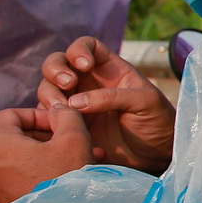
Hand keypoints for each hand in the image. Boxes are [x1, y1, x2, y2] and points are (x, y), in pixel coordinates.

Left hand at [0, 107, 94, 202]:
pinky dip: (32, 171)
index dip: (36, 114)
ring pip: (13, 158)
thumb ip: (65, 114)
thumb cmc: (66, 180)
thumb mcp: (74, 138)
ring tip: (70, 161)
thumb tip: (56, 108)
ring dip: (41, 154)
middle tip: (70, 142)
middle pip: (11, 137)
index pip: (9, 115)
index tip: (59, 124)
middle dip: (43, 136)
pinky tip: (59, 177)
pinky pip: (11, 176)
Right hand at [36, 37, 174, 173]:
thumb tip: (75, 102)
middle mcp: (87, 82)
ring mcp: (74, 103)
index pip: (86, 46)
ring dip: (49, 94)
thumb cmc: (156, 121)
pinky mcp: (66, 125)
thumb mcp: (145, 102)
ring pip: (48, 88)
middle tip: (68, 83)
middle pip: (58, 63)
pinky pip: (46, 116)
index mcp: (109, 69)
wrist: (152, 155)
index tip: (84, 65)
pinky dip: (45, 117)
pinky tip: (57, 126)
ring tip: (62, 108)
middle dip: (55, 69)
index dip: (79, 50)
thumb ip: (114, 96)